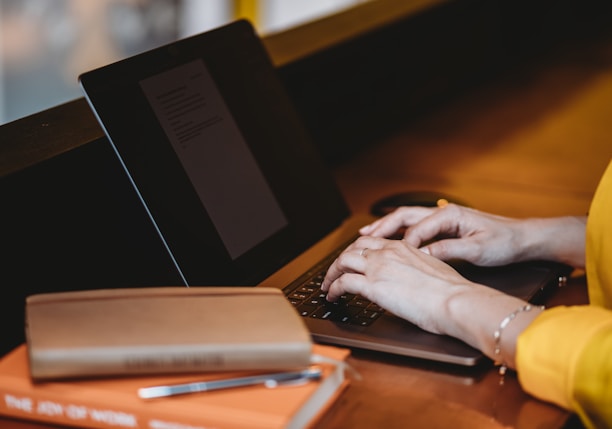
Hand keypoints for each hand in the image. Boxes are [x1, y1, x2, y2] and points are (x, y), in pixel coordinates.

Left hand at [321, 235, 478, 334]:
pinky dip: (333, 288)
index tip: (351, 259)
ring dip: (331, 273)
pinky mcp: (373, 286)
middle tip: (334, 272)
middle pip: (352, 248)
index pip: (371, 242)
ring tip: (328, 285)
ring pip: (342, 262)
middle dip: (340, 260)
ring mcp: (378, 268)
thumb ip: (414, 268)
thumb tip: (409, 278)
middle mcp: (387, 253)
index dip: (356, 250)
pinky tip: (332, 296)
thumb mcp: (432, 269)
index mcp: (402, 247)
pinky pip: (343, 283)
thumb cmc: (452, 292)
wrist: (455, 300)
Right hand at [359, 204, 585, 267]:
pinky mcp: (445, 227)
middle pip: (403, 217)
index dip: (399, 244)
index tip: (385, 258)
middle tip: (361, 238)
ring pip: (406, 220)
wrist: (525, 238)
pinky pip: (415, 227)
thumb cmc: (505, 241)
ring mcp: (442, 218)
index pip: (416, 228)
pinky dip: (398, 233)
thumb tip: (424, 254)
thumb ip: (449, 249)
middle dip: (381, 227)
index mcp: (449, 214)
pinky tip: (390, 241)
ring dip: (386, 227)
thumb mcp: (479, 249)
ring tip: (366, 235)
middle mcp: (442, 212)